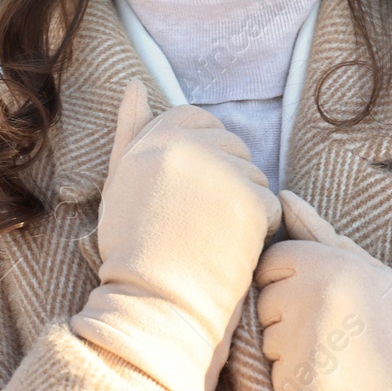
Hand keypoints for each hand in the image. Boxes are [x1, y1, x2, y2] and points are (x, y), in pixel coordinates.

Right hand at [70, 78, 281, 390]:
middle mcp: (189, 146)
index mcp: (155, 136)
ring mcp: (222, 172)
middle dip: (223, 178)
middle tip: (196, 222)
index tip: (186, 193)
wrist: (152, 305)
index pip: (199, 120)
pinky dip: (258, 228)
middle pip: (231, 145)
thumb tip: (134, 85)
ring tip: (209, 237)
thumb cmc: (133, 247)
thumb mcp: (121, 182)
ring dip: (242, 203)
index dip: (199, 155)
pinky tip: (229, 250)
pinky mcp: (251, 202)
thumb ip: (130, 130)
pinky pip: (270, 203)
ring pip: (253, 174)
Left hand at [253, 190, 391, 390]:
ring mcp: (308, 343)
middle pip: (264, 303)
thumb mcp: (369, 269)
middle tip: (337, 334)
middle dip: (289, 320)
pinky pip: (278, 382)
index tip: (326, 302)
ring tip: (339, 359)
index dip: (292, 283)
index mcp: (330, 263)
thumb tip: (282, 197)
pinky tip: (335, 386)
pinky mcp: (306, 386)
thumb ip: (320, 233)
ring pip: (268, 345)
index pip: (270, 263)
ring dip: (293, 356)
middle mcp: (315, 298)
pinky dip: (300, 389)